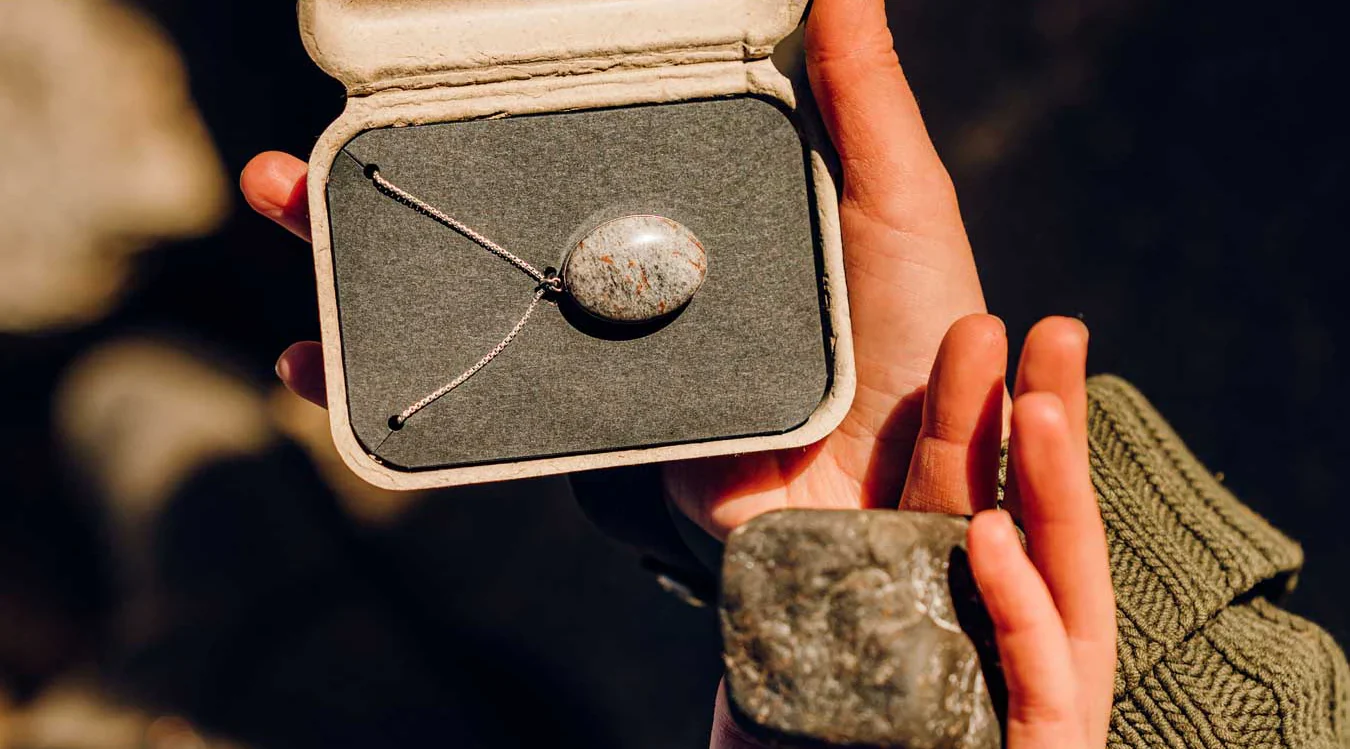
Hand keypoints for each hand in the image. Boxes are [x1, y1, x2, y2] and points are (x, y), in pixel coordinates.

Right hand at [241, 0, 993, 536]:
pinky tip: (317, 365)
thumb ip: (865, 102)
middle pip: (481, 221)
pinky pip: (477, 402)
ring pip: (456, 304)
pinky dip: (388, 392)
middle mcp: (626, 275)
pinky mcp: (590, 426)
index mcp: (685, 213)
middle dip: (377, 190)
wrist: (899, 488)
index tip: (409, 84)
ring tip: (280, 222)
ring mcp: (598, 354)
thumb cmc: (917, 337)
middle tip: (297, 159)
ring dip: (351, 273)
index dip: (477, 118)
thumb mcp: (899, 203)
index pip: (560, 149)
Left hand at [712, 316, 1113, 748]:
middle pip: (1029, 525)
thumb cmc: (784, 741)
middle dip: (1046, 428)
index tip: (996, 335)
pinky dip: (1021, 616)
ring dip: (1053, 495)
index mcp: (931, 607)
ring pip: (1055, 591)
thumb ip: (767, 560)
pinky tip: (997, 538)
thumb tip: (716, 443)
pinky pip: (1040, 688)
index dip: (989, 421)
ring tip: (1047, 402)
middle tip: (1058, 328)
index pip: (972, 502)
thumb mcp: (775, 638)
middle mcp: (979, 647)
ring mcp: (1010, 706)